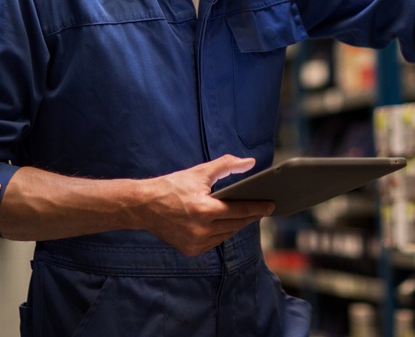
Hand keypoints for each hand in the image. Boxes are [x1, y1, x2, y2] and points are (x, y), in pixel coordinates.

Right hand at [136, 155, 273, 256]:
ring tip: (247, 215)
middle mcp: (201, 230)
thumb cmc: (171, 186)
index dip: (258, 208)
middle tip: (263, 208)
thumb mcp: (199, 172)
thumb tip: (250, 163)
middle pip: (236, 224)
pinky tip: (227, 224)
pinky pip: (214, 242)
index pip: (239, 211)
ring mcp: (195, 243)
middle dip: (250, 216)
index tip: (271, 205)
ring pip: (226, 235)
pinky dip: (222, 233)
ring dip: (237, 225)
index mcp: (204, 210)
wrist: (143, 206)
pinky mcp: (190, 250)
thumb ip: (226, 165)